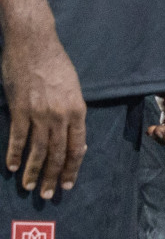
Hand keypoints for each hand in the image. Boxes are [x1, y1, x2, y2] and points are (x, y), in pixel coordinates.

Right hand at [1, 15, 85, 198]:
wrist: (34, 44)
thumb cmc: (56, 64)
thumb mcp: (74, 88)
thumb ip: (74, 113)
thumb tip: (75, 139)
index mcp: (78, 109)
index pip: (77, 147)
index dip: (72, 167)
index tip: (68, 183)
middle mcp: (60, 115)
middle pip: (58, 153)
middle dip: (54, 176)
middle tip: (49, 194)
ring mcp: (39, 113)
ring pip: (38, 151)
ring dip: (34, 172)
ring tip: (30, 187)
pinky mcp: (19, 109)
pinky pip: (18, 138)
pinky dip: (15, 155)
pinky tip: (13, 168)